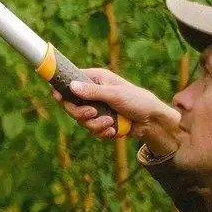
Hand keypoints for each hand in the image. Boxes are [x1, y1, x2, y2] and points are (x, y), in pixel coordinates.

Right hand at [51, 68, 179, 153]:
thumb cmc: (139, 101)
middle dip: (80, 113)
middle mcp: (93, 93)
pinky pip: (92, 129)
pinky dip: (102, 132)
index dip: (61, 89)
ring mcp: (96, 108)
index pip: (70, 81)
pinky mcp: (101, 122)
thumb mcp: (115, 94)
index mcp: (95, 79)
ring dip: (95, 124)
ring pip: (81, 120)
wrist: (154, 122)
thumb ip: (92, 92)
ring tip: (110, 123)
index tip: (57, 96)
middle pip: (71, 104)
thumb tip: (71, 86)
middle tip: (92, 113)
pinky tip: (114, 129)